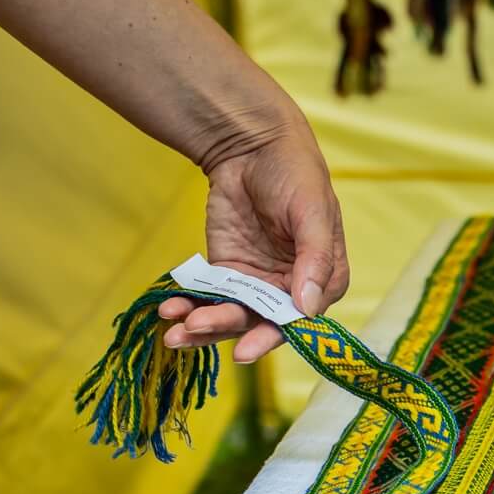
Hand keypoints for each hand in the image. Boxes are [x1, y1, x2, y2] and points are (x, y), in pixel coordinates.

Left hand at [157, 126, 348, 363]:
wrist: (252, 144)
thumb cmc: (295, 172)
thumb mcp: (312, 211)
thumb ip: (314, 258)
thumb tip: (308, 307)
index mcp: (323, 280)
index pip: (302, 321)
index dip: (273, 337)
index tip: (246, 349)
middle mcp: (291, 289)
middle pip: (261, 324)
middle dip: (229, 331)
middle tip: (197, 329)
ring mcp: (257, 283)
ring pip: (232, 316)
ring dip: (203, 326)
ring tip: (175, 329)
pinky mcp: (226, 273)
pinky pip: (209, 298)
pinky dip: (189, 307)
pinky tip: (169, 311)